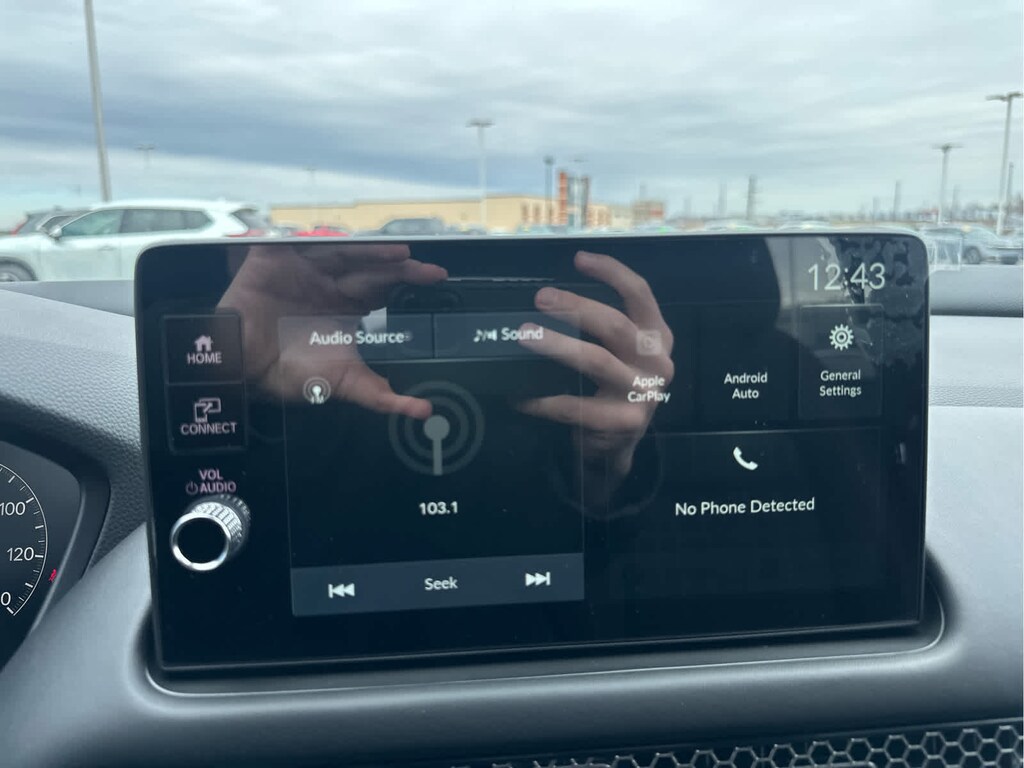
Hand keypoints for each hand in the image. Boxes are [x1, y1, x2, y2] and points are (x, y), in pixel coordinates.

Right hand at [218, 242, 446, 418]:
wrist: (241, 370)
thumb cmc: (288, 374)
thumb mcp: (343, 384)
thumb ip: (382, 397)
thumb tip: (424, 412)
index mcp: (348, 307)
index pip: (386, 288)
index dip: (409, 281)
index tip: (437, 278)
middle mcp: (330, 284)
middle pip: (372, 268)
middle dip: (400, 267)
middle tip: (428, 270)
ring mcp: (305, 268)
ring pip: (345, 253)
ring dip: (372, 253)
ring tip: (400, 255)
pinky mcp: (276, 257)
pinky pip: (303, 243)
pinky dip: (322, 241)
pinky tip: (342, 242)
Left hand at [516, 250, 673, 482]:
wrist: (619, 445)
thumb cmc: (612, 390)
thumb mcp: (621, 354)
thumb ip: (600, 329)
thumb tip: (549, 299)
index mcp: (657, 337)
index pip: (640, 294)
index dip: (611, 272)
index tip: (579, 258)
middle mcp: (657, 362)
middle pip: (615, 325)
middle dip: (575, 307)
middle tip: (540, 298)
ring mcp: (642, 394)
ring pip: (596, 361)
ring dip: (558, 345)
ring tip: (525, 336)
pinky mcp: (623, 423)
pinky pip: (575, 406)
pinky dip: (543, 400)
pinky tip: (520, 396)